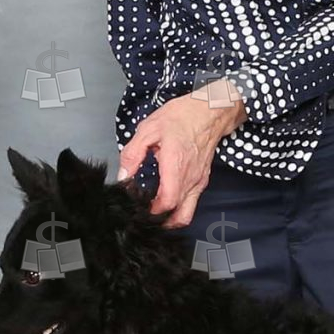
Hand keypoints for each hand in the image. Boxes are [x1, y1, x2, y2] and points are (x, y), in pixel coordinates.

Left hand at [116, 79, 243, 226]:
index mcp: (176, 165)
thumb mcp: (148, 129)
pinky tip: (165, 199)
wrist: (210, 112)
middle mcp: (190, 177)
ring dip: (170, 218)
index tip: (139, 207)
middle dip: (160, 221)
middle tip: (145, 216)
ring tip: (153, 212)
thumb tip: (124, 175)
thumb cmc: (183, 117)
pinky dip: (178, 208)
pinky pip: (191, 203)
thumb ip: (133, 154)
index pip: (167, 202)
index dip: (152, 211)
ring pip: (187, 213)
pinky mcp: (202, 180)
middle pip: (178, 216)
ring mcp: (198, 181)